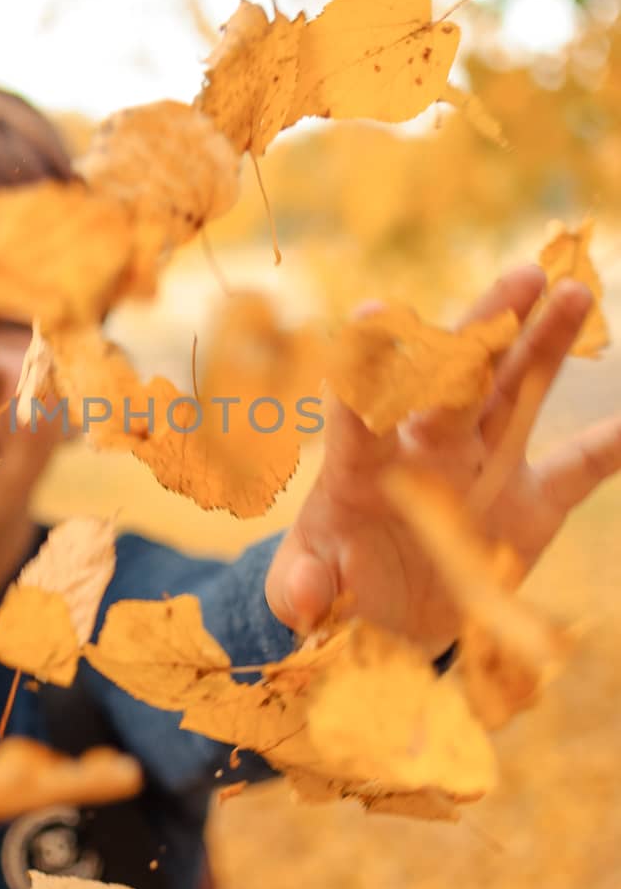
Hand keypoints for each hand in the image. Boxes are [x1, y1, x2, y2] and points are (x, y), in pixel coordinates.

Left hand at [265, 264, 620, 657]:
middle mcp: (425, 451)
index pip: (362, 415)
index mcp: (361, 468)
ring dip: (545, 346)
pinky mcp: (528, 505)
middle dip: (485, 330)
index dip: (365, 371)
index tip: (369, 315)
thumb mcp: (310, 589)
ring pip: (517, 395)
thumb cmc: (336, 581)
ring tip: (574, 293)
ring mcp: (481, 470)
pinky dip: (608, 446)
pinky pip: (575, 471)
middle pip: (457, 379)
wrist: (389, 613)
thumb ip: (304, 588)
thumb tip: (299, 598)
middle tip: (522, 275)